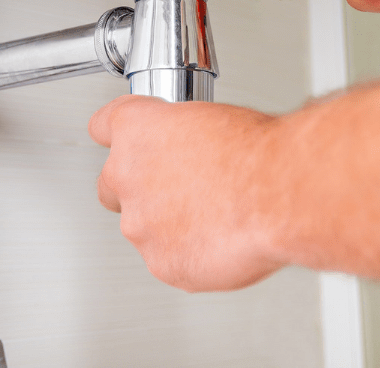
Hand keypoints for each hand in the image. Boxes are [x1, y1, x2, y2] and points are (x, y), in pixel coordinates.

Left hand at [88, 95, 283, 291]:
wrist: (276, 193)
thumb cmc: (253, 150)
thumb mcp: (212, 118)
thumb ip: (182, 136)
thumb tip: (188, 147)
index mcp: (136, 128)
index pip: (103, 126)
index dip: (122, 135)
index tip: (130, 140)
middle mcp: (126, 175)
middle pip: (111, 184)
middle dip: (137, 187)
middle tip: (176, 185)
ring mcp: (141, 224)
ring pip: (142, 226)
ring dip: (167, 221)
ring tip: (213, 212)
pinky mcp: (162, 263)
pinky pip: (167, 257)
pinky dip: (189, 251)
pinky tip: (220, 236)